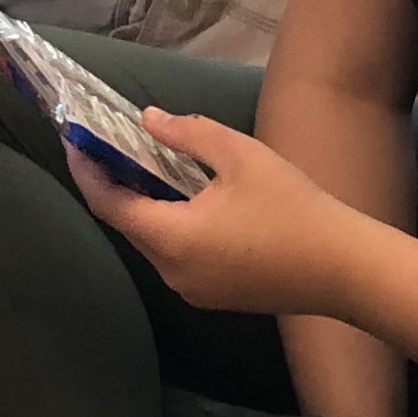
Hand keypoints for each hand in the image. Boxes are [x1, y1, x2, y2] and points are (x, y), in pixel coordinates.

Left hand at [67, 108, 361, 316]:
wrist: (343, 269)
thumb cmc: (293, 208)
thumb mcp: (240, 156)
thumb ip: (187, 133)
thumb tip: (148, 120)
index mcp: (171, 238)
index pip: (109, 204)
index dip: (87, 171)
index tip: (74, 141)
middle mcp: (171, 271)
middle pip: (128, 225)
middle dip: (114, 185)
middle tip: (108, 145)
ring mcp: (192, 290)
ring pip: (153, 242)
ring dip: (145, 206)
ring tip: (146, 166)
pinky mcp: (214, 296)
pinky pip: (176, 257)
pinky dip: (169, 226)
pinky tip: (185, 201)